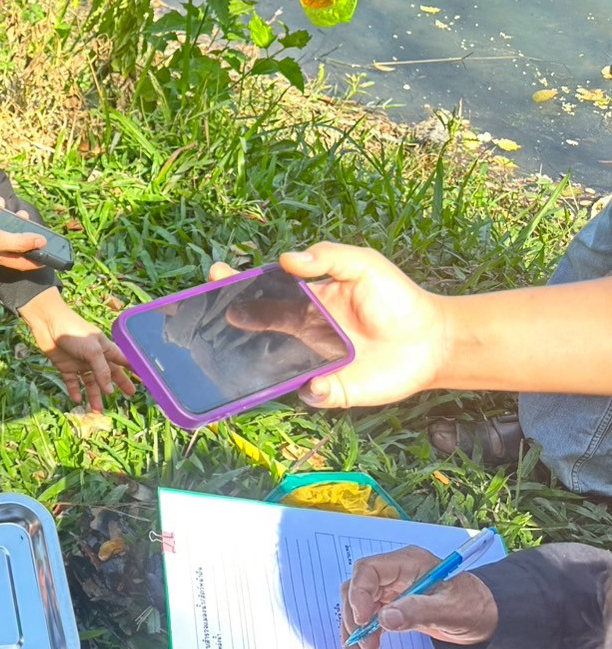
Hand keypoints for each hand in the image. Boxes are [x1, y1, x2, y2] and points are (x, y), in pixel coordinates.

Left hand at [19, 287, 133, 410]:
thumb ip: (102, 371)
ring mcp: (80, 363)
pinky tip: (77, 400)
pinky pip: (72, 382)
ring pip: (90, 383)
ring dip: (94, 396)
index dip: (133, 370)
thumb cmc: (74, 332)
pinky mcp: (66, 367)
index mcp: (105, 349)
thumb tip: (110, 391)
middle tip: (128, 396)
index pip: (123, 361)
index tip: (143, 379)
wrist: (48, 324)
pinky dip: (75, 391)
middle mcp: (95, 358)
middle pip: (109, 375)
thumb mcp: (93, 351)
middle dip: (118, 385)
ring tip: (96, 410)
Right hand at [209, 242, 448, 407]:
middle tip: (218, 312)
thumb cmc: (397, 298)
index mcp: (303, 302)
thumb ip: (328, 256)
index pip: (262, 292)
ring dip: (254, 363)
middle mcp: (300, 333)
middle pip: (256, 329)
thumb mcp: (364, 264)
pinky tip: (316, 380)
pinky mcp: (331, 390)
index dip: (237, 284)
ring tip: (242, 354)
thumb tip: (286, 259)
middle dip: (231, 321)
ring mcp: (312, 363)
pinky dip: (308, 389)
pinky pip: (308, 393)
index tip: (217, 274)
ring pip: (272, 367)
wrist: (432, 339)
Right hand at [341, 545, 497, 648]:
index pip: (369, 570)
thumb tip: (385, 618)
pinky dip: (365, 641)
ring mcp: (391, 592)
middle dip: (354, 621)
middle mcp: (394, 575)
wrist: (487, 618)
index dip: (359, 593)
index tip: (364, 621)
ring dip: (355, 636)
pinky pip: (370, 623)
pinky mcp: (391, 609)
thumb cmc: (474, 606)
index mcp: (408, 563)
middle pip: (357, 591)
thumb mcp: (452, 610)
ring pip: (359, 610)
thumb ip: (419, 612)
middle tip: (360, 648)